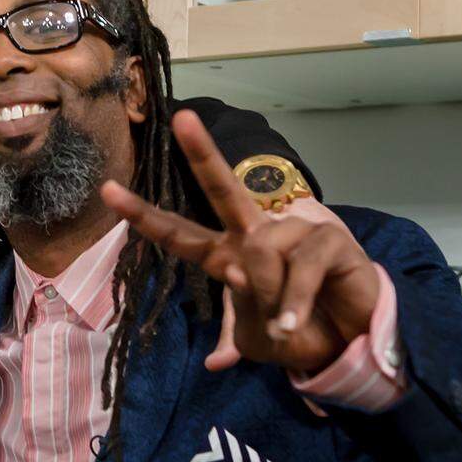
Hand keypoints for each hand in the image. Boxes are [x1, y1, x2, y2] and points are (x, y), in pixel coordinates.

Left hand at [101, 110, 380, 373]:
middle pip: (223, 190)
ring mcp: (294, 233)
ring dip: (270, 300)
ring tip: (285, 322)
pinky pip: (298, 269)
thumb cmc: (300, 331)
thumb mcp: (257, 336)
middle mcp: (257, 237)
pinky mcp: (329, 239)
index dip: (145, 216)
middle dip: (202, 153)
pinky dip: (291, 303)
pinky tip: (292, 321)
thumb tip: (226, 317)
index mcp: (228, 257)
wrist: (352, 343)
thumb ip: (236, 327)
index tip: (109, 190)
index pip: (180, 235)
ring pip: (261, 256)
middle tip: (181, 118)